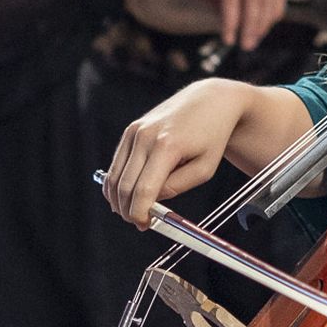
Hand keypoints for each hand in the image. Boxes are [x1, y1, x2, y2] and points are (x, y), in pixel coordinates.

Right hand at [102, 79, 253, 226]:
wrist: (210, 101)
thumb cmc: (212, 135)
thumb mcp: (204, 169)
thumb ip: (176, 187)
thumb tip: (151, 201)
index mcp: (167, 145)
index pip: (144, 189)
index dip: (140, 212)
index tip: (144, 224)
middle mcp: (145, 136)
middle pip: (124, 185)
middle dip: (128, 209)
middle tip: (139, 222)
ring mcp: (135, 131)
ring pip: (115, 176)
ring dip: (119, 199)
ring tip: (132, 211)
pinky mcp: (131, 130)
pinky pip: (116, 163)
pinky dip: (116, 183)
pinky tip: (125, 195)